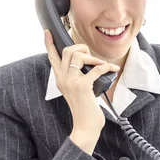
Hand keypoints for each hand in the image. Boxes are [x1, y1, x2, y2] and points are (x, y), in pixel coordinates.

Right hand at [44, 30, 120, 153]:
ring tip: (102, 65)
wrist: (85, 127)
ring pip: (78, 56)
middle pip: (66, 51)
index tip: (47, 32)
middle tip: (91, 55)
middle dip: (81, 47)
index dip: (49, 43)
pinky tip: (112, 69)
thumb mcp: (78, 90)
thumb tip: (90, 64)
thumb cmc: (85, 109)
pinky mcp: (83, 86)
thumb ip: (79, 77)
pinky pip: (95, 68)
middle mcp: (63, 79)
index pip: (52, 58)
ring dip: (93, 57)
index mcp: (60, 79)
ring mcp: (71, 82)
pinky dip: (106, 66)